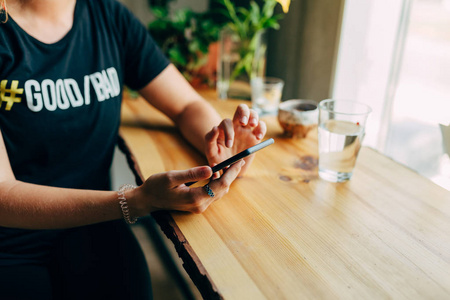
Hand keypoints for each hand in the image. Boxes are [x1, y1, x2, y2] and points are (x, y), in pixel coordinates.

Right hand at [130, 160, 244, 213]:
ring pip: (219, 193)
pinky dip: (218, 184)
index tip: (238, 161)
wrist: (147, 200)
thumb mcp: (171, 177)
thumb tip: (211, 168)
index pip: (220, 185)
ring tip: (231, 165)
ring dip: (225, 179)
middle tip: (238, 161)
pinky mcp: (197, 205)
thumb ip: (192, 173)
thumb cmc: (156, 186)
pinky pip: (212, 194)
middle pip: (222, 190)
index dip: (231, 173)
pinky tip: (219, 173)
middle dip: (231, 175)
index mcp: (195, 199)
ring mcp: (199, 207)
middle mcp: (200, 206)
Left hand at [205, 104, 266, 175]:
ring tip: (253, 125)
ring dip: (254, 116)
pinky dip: (262, 129)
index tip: (229, 146)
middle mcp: (236, 126)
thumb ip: (209, 139)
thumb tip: (215, 127)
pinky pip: (261, 126)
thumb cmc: (218, 160)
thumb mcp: (210, 151)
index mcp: (224, 128)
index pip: (227, 122)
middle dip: (244, 112)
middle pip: (241, 109)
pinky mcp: (255, 137)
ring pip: (253, 114)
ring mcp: (247, 130)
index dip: (228, 131)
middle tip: (244, 122)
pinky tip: (258, 137)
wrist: (230, 170)